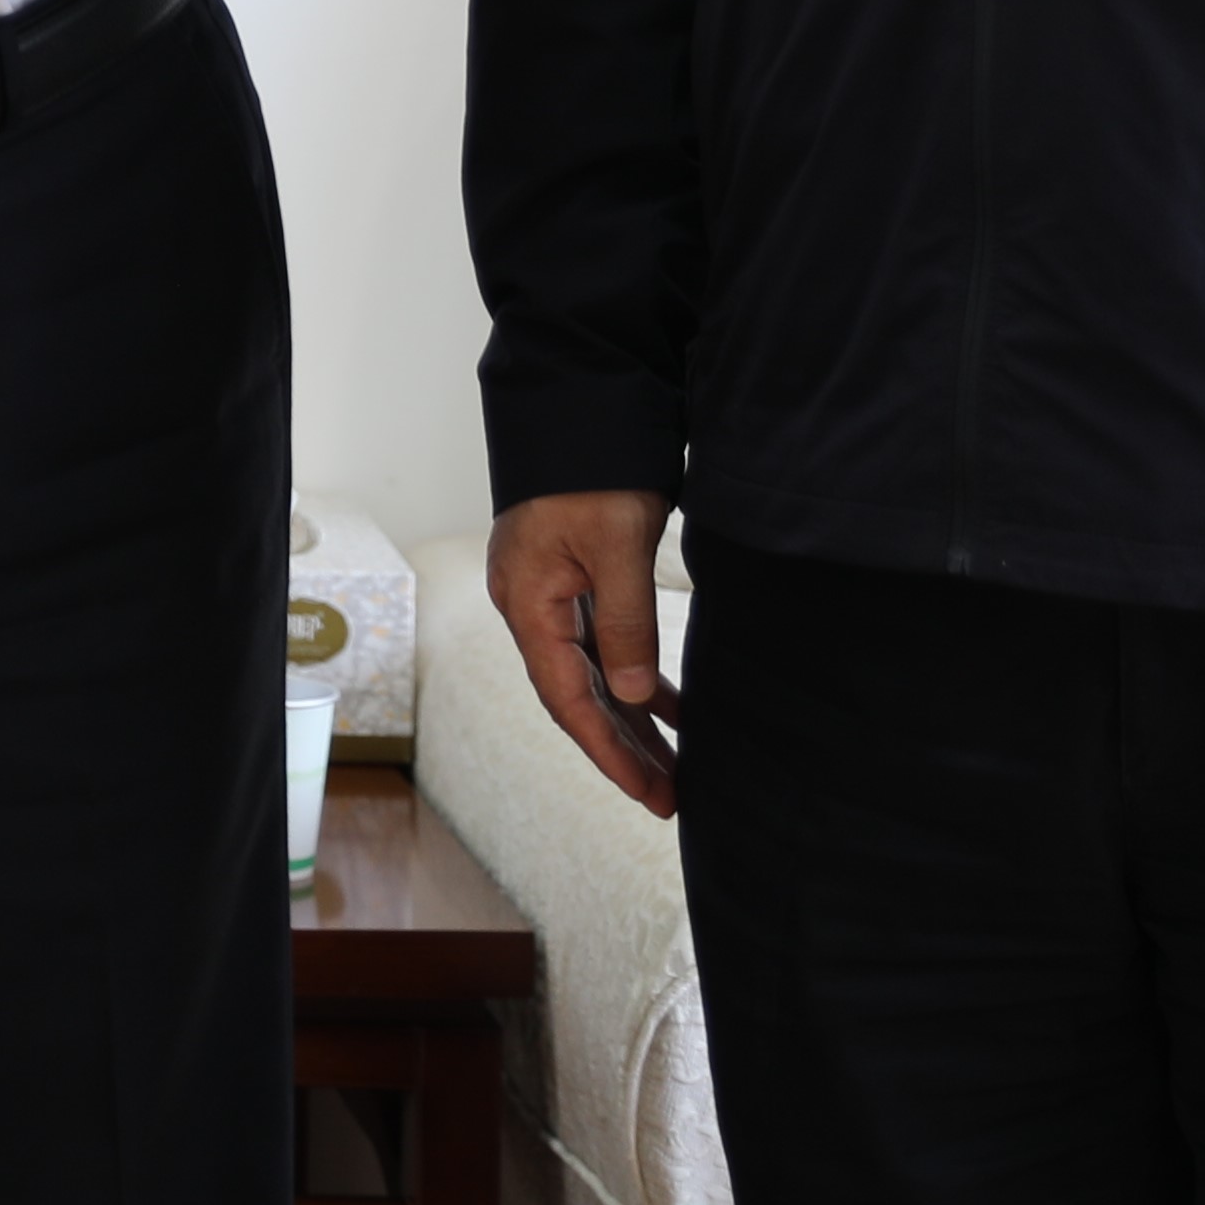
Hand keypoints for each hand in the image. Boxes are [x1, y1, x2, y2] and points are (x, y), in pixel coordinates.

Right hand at [487, 491, 678, 818]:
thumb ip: (625, 623)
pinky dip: (634, 678)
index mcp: (528, 602)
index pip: (565, 698)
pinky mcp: (571, 580)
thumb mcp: (617, 546)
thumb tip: (629, 698)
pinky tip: (669, 706)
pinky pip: (601, 646)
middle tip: (670, 798)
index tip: (647, 792)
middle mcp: (530, 605)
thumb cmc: (593, 470)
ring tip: (677, 767)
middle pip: (576, 696)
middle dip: (623, 750)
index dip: (607, 751)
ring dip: (631, 721)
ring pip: (590, 676)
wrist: (579, 405)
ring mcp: (548, 593)